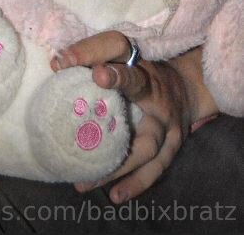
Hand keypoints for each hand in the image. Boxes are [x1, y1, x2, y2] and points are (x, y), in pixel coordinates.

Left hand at [49, 32, 215, 204]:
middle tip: (81, 145)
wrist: (186, 86)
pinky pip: (155, 170)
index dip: (115, 74)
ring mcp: (169, 131)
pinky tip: (115, 195)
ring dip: (117, 169)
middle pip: (141, 121)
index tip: (96, 74)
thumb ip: (92, 51)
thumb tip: (59, 62)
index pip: (131, 72)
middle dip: (114, 135)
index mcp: (145, 75)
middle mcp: (160, 105)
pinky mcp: (171, 149)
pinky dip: (135, 183)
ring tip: (84, 182)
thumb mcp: (121, 50)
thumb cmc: (143, 65)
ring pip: (145, 152)